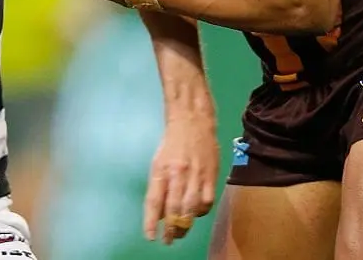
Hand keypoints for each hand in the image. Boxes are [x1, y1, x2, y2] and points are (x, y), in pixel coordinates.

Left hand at [144, 116, 218, 243]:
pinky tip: (196, 214)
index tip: (151, 236)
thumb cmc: (173, 143)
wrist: (193, 121)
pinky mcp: (211, 175)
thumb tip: (159, 211)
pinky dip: (201, 212)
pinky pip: (207, 201)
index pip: (154, 200)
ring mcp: (196, 175)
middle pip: (174, 208)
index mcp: (161, 169)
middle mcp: (178, 174)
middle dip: (171, 228)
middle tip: (168, 240)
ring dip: (186, 225)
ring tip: (181, 233)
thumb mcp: (159, 161)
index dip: (152, 221)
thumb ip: (159, 186)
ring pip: (191, 208)